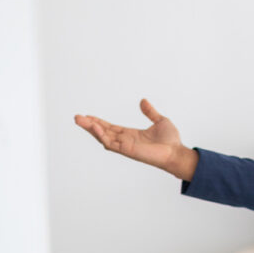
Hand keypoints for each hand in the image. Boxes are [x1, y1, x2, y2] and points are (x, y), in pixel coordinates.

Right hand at [74, 99, 198, 180]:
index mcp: (131, 135)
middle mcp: (126, 141)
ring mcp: (125, 146)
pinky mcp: (128, 150)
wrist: (177, 152)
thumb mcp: (160, 120)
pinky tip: (94, 126)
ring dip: (91, 129)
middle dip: (89, 125)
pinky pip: (111, 143)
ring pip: (103, 137)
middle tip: (76, 117)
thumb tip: (143, 100)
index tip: (88, 116)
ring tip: (80, 120)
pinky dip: (102, 134)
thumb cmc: (170, 141)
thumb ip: (150, 112)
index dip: (99, 122)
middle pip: (103, 132)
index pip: (111, 128)